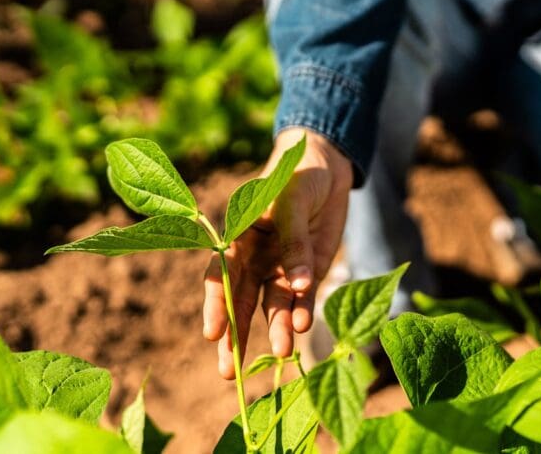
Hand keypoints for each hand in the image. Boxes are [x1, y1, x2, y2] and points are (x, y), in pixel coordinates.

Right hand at [202, 127, 353, 378]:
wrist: (327, 167)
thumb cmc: (298, 175)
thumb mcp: (293, 199)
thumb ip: (293, 241)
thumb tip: (298, 284)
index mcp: (237, 235)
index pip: (221, 275)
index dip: (217, 305)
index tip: (213, 334)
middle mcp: (253, 257)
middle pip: (241, 301)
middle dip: (236, 336)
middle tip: (229, 373)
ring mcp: (278, 268)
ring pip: (272, 306)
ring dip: (276, 329)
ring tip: (282, 353)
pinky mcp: (305, 273)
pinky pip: (301, 298)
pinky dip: (301, 312)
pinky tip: (302, 326)